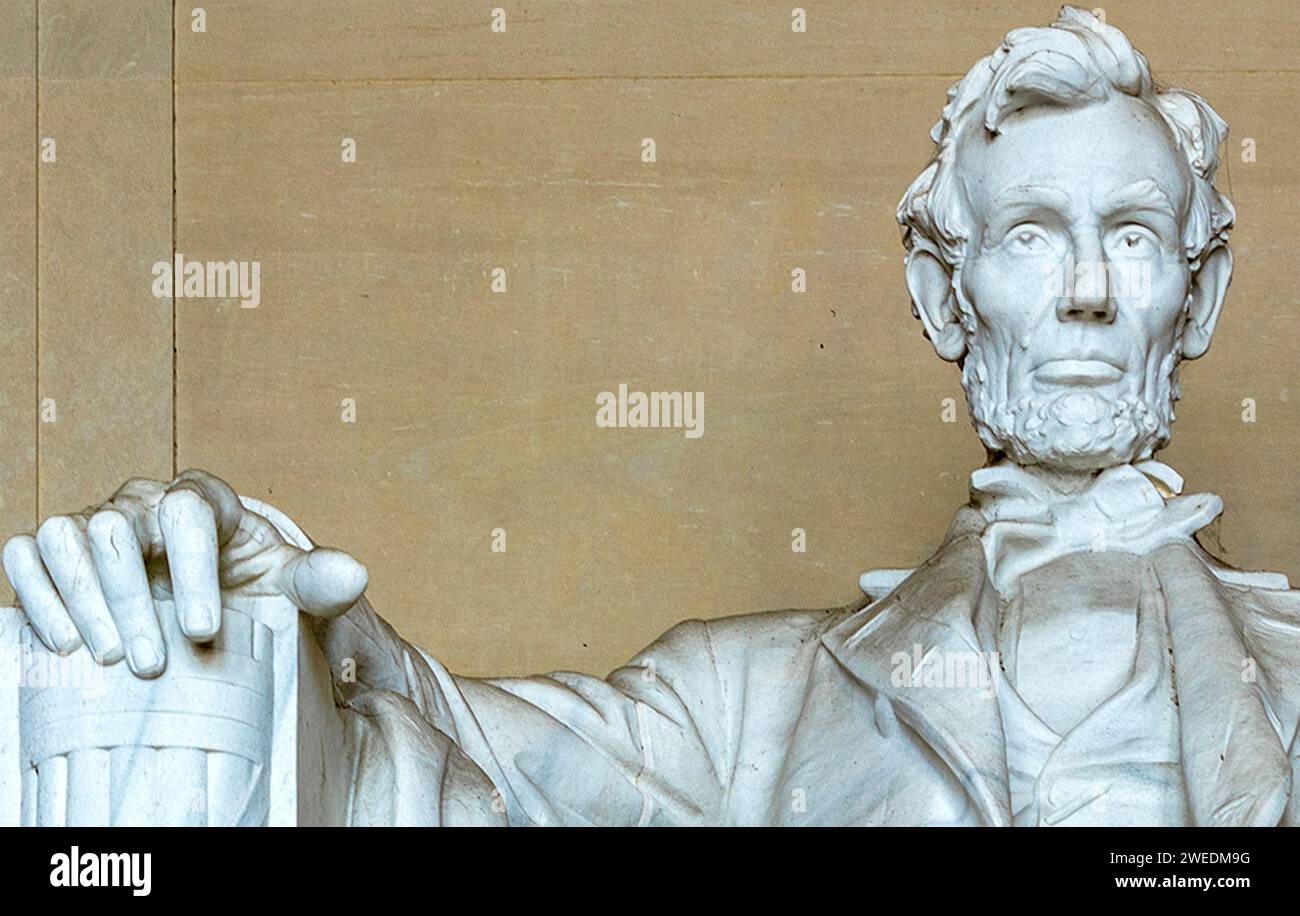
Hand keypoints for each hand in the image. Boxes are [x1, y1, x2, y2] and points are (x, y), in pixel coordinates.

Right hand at [2, 469, 367, 677]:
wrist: (214, 604)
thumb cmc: (251, 588)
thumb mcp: (290, 586)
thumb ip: (318, 580)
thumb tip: (354, 574)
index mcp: (203, 501)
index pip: (188, 511)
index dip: (193, 568)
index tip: (204, 630)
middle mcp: (142, 503)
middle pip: (117, 529)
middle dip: (131, 599)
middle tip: (153, 663)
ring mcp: (95, 524)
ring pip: (67, 538)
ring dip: (83, 601)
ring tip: (111, 659)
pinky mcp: (56, 552)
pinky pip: (26, 554)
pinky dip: (39, 594)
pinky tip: (65, 643)